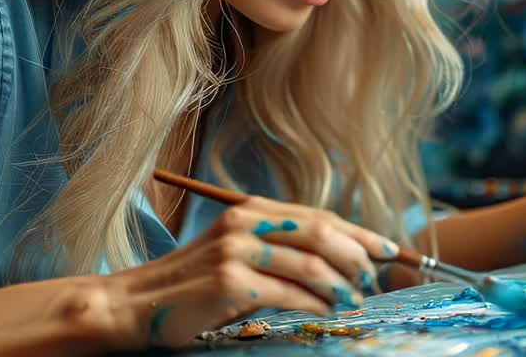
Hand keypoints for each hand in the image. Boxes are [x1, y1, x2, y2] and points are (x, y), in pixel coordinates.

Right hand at [98, 196, 394, 349]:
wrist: (137, 305)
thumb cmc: (193, 285)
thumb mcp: (237, 254)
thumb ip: (279, 249)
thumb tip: (339, 261)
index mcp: (251, 212)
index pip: (319, 216)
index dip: (358, 233)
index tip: (388, 249)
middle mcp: (245, 224)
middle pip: (322, 234)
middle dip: (357, 258)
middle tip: (372, 282)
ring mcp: (237, 252)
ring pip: (311, 266)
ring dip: (341, 287)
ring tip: (353, 302)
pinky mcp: (231, 283)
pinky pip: (289, 295)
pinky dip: (315, 306)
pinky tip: (325, 312)